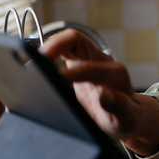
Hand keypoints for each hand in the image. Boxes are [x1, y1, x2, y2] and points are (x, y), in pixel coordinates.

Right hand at [40, 29, 158, 155]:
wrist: (127, 116)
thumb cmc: (126, 117)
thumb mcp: (125, 118)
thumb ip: (117, 106)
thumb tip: (103, 95)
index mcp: (115, 74)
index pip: (91, 66)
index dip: (72, 72)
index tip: (55, 80)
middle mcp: (102, 62)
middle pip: (77, 40)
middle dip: (55, 45)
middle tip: (37, 61)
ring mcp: (89, 61)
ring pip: (67, 42)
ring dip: (48, 48)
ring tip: (31, 62)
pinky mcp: (78, 64)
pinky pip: (61, 51)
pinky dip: (47, 54)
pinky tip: (35, 66)